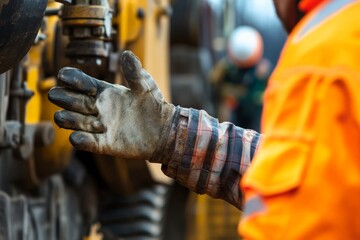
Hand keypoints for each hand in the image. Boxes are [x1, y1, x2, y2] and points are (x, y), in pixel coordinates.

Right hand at [48, 51, 174, 160]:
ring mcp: (102, 127)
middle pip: (77, 103)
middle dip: (65, 98)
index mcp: (106, 93)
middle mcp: (100, 109)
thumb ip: (135, 73)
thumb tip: (127, 54)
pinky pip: (91, 143)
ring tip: (60, 116)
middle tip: (54, 94)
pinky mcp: (107, 144)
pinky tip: (75, 138)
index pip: (85, 84)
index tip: (63, 74)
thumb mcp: (146, 87)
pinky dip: (83, 141)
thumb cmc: (154, 106)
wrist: (164, 130)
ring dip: (69, 120)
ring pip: (80, 123)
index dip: (74, 79)